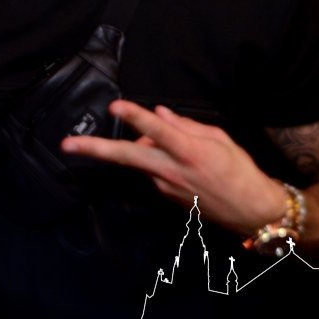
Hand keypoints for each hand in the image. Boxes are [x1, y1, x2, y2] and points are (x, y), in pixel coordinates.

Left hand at [60, 100, 285, 233]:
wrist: (252, 212)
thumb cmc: (240, 170)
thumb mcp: (219, 140)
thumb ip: (185, 126)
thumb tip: (159, 113)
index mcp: (189, 152)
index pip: (157, 130)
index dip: (135, 117)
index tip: (115, 106)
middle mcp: (171, 170)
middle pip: (126, 156)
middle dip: (94, 149)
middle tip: (66, 144)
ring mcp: (165, 187)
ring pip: (141, 160)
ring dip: (145, 148)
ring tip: (185, 152)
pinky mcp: (165, 197)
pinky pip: (154, 171)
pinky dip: (158, 161)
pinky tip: (185, 166)